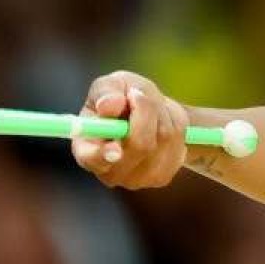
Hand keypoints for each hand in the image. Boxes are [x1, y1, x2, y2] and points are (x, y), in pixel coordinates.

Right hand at [70, 71, 188, 189]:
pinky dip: (175, 121)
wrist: (151, 114)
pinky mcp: (160, 178)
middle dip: (146, 111)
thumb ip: (106, 91)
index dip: (102, 154)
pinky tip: (163, 121)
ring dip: (161, 112)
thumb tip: (109, 106)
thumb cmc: (122, 97)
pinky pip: (178, 141)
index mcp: (86, 148)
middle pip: (139, 145)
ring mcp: (135, 179)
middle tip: (138, 92)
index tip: (116, 147)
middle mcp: (108, 170)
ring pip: (163, 139)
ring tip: (151, 106)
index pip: (91, 158)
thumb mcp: (111, 84)